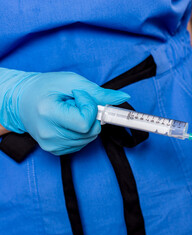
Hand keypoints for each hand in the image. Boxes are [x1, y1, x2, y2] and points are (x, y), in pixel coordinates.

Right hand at [0, 68, 129, 154]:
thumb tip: (123, 97)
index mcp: (48, 114)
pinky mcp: (56, 150)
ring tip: (69, 112)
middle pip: (91, 131)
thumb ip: (99, 92)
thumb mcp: (72, 81)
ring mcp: (52, 145)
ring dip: (88, 123)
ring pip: (90, 138)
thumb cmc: (45, 87)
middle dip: (91, 115)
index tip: (79, 96)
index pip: (85, 122)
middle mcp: (49, 134)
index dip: (89, 107)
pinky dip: (82, 131)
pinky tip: (69, 121)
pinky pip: (83, 143)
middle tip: (75, 104)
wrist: (22, 101)